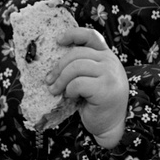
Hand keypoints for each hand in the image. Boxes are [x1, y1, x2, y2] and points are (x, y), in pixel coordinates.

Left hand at [49, 27, 129, 148]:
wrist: (110, 124)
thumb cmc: (97, 101)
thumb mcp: (92, 78)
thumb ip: (83, 65)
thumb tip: (54, 59)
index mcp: (107, 55)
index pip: (91, 35)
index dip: (73, 34)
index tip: (58, 41)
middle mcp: (110, 61)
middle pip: (77, 53)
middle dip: (58, 67)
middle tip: (49, 80)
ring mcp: (110, 74)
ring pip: (76, 67)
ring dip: (61, 80)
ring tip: (55, 90)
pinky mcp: (105, 88)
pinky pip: (78, 83)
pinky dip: (69, 90)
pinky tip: (71, 97)